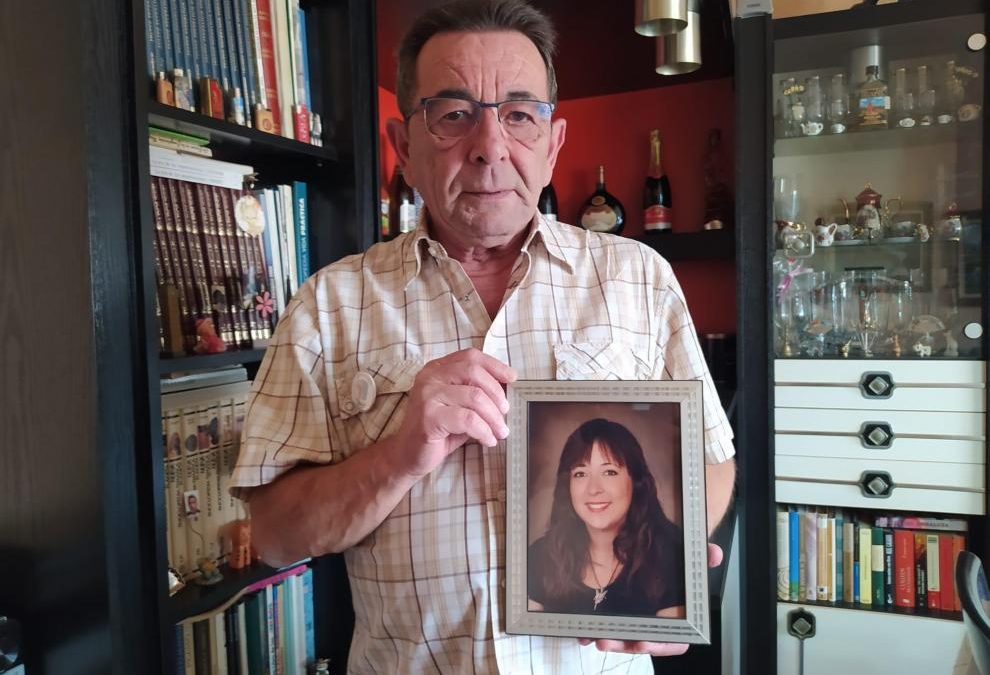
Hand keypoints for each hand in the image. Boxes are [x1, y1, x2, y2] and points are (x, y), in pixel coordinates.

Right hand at [395, 348, 515, 478]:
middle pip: (473, 372)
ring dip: (494, 418)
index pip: (470, 356)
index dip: (495, 365)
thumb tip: (507, 388)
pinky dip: (484, 431)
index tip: (512, 378)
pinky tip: (488, 440)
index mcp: (436, 369)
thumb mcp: (459, 405)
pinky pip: (468, 420)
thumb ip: (476, 392)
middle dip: (497, 394)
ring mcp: (427, 395)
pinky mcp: (429, 417)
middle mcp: (430, 377)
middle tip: (506, 413)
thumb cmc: (438, 430)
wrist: (407, 455)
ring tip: (500, 432)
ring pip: (475, 397)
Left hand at [578, 543, 723, 656]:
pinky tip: (582, 634)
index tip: (643, 641)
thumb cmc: (674, 565)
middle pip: (641, 644)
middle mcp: (653, 625)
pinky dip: (592, 634)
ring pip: (622, 640)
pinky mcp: (615, 618)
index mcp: (674, 617)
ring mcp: (634, 624)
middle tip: (607, 640)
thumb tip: (715, 553)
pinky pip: (605, 631)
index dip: (659, 644)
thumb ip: (702, 557)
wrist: (649, 554)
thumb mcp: (687, 558)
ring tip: (596, 637)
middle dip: (625, 644)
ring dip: (609, 640)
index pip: (672, 641)